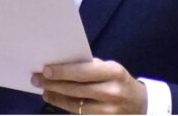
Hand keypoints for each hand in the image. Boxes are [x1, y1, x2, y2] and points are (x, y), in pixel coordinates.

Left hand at [32, 58, 146, 113]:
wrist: (141, 104)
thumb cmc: (118, 81)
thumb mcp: (110, 69)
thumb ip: (89, 67)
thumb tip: (59, 65)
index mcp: (113, 72)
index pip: (82, 72)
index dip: (62, 72)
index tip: (45, 70)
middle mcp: (112, 92)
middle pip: (76, 89)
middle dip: (53, 84)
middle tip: (36, 79)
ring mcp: (110, 111)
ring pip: (76, 105)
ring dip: (56, 97)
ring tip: (44, 91)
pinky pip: (81, 114)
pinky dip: (66, 107)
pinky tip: (56, 100)